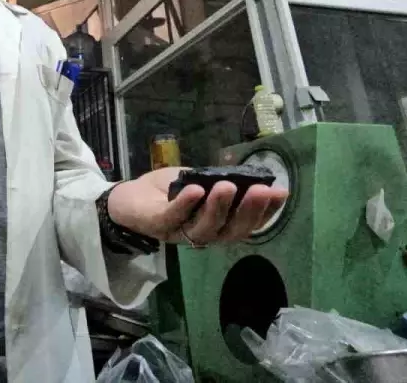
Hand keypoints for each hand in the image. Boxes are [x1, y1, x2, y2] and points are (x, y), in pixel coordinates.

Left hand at [106, 167, 287, 246]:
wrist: (126, 197)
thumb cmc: (166, 191)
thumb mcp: (197, 181)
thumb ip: (219, 181)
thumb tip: (246, 173)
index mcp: (216, 225)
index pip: (246, 224)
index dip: (265, 212)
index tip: (280, 193)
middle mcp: (202, 234)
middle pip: (231, 231)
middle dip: (249, 212)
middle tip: (262, 190)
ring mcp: (180, 233)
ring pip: (205, 229)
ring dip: (218, 208)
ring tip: (228, 187)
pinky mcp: (157, 226)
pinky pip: (174, 218)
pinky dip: (186, 205)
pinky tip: (196, 190)